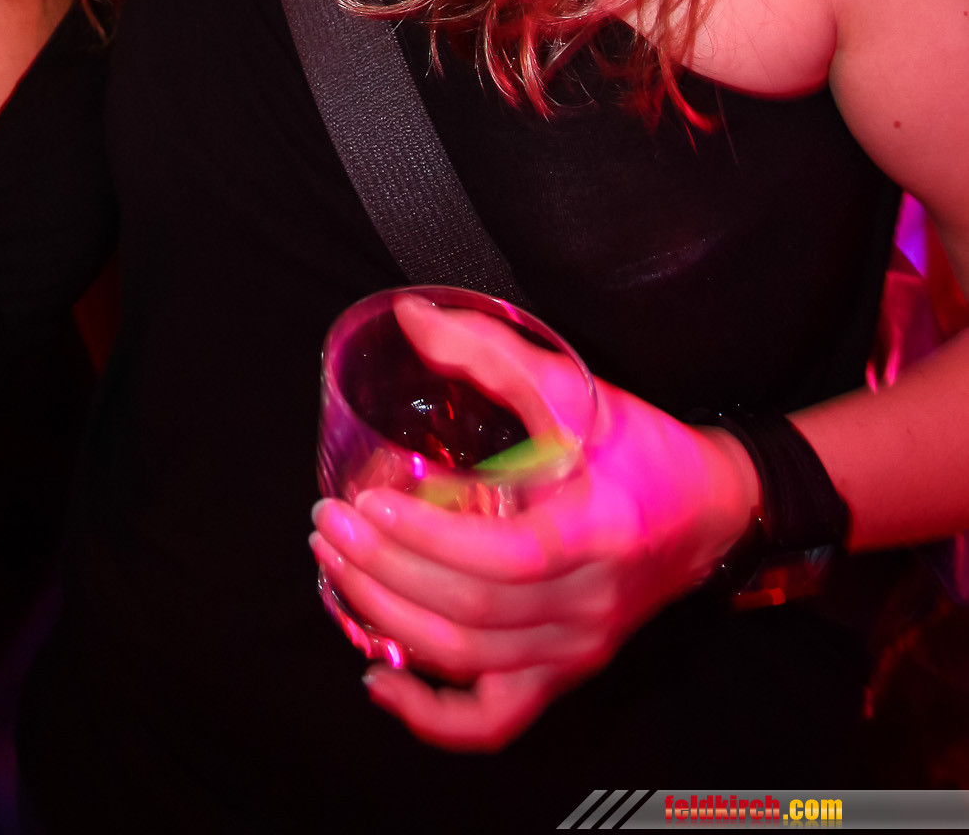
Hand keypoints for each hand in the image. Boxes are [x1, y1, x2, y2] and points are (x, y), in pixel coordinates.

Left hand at [309, 295, 757, 749]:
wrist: (712, 511)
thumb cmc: (643, 450)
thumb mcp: (579, 390)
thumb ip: (494, 353)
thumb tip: (411, 319)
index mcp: (598, 534)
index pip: (506, 557)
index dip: (429, 539)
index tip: (371, 502)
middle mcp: (587, 606)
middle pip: (470, 611)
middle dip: (383, 571)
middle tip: (329, 525)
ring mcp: (575, 650)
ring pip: (467, 660)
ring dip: (387, 619)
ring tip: (335, 569)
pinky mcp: (562, 675)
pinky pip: (492, 722)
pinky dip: (428, 716)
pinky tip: (376, 680)